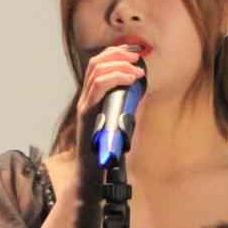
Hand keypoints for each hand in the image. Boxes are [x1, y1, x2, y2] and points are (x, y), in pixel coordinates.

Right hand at [72, 41, 145, 177]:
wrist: (95, 175)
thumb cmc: (109, 152)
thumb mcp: (123, 122)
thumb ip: (130, 106)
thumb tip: (143, 89)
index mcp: (93, 98)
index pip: (97, 65)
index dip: (114, 53)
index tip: (132, 52)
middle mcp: (86, 99)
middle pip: (95, 63)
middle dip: (117, 55)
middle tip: (136, 58)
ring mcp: (85, 106)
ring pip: (96, 71)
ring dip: (119, 65)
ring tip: (136, 70)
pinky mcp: (87, 115)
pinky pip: (97, 88)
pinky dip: (115, 78)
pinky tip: (130, 79)